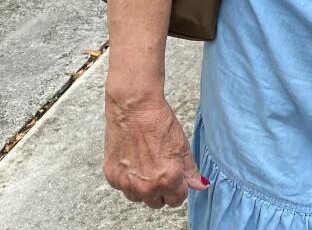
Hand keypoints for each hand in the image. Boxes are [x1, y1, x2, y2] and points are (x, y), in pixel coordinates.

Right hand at [103, 93, 207, 208]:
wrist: (134, 109)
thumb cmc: (159, 123)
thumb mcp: (182, 146)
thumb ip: (190, 170)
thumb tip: (200, 186)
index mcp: (169, 179)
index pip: (176, 200)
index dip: (178, 189)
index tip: (176, 180)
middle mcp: (147, 186)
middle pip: (157, 202)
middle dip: (161, 190)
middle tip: (161, 170)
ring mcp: (127, 183)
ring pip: (138, 197)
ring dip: (143, 187)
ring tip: (146, 164)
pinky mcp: (112, 176)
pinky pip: (122, 187)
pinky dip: (128, 179)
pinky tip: (133, 161)